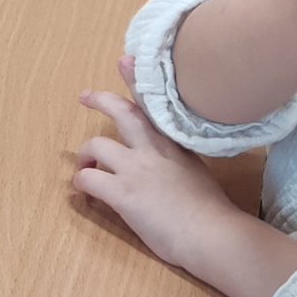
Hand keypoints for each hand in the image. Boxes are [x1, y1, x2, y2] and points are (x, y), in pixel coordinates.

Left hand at [73, 56, 248, 276]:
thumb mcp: (197, 174)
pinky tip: (87, 194)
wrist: (214, 235)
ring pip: (95, 145)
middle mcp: (154, 150)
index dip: (136, 81)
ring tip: (87, 169)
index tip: (125, 60)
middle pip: (122, 113)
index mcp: (175, 145)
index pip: (153, 105)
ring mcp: (136, 169)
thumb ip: (178, 163)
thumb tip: (165, 169)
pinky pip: (87, 178)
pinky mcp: (122, 192)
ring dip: (86, 157)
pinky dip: (82, 183)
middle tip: (86, 96)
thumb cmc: (212, 214)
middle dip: (100, 100)